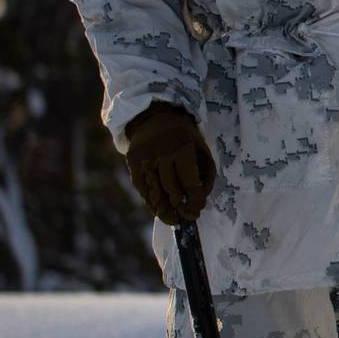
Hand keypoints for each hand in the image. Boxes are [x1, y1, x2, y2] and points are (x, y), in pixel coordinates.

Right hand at [125, 104, 214, 223]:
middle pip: (171, 190)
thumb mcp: (200, 147)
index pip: (190, 182)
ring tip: (173, 220)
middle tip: (188, 217)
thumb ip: (205, 172)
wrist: (154, 117)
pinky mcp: (133, 163)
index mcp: (182, 149)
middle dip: (181, 208)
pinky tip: (158, 210)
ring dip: (164, 211)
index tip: (198, 210)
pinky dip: (151, 202)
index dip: (195, 200)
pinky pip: (142, 189)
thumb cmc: (184, 135)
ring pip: (155, 193)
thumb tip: (201, 198)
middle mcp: (161, 155)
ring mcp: (145, 160)